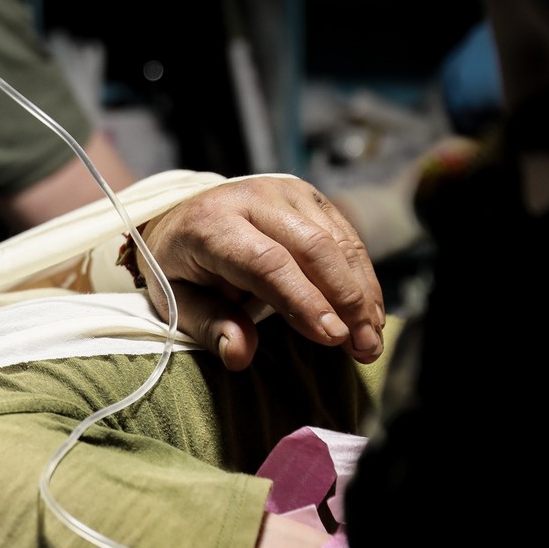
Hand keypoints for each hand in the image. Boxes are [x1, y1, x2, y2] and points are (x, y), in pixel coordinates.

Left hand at [134, 176, 384, 370]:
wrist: (179, 217)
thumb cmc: (177, 267)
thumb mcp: (176, 300)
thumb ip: (209, 325)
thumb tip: (240, 355)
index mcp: (211, 224)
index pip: (267, 262)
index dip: (304, 300)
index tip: (332, 336)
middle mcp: (252, 198)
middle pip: (313, 248)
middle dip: (345, 300)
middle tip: (364, 347)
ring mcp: (285, 191)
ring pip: (337, 241)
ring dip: (361, 292)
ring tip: (372, 338)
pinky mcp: (308, 195)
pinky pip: (345, 235)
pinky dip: (361, 276)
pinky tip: (369, 312)